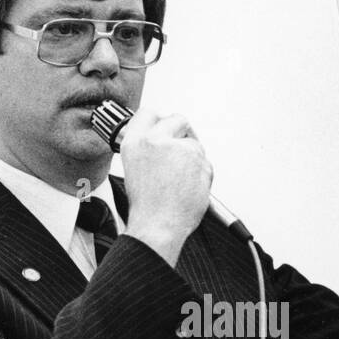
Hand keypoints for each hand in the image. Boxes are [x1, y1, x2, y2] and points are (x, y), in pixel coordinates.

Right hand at [119, 107, 211, 267]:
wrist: (158, 225)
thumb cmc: (146, 205)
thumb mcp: (133, 168)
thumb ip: (147, 148)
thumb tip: (163, 137)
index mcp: (135, 141)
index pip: (148, 113)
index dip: (159, 119)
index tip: (165, 127)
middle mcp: (157, 140)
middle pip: (178, 119)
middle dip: (183, 132)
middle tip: (180, 150)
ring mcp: (180, 149)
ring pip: (195, 144)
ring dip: (192, 158)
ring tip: (179, 181)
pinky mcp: (200, 161)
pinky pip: (205, 163)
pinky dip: (201, 174)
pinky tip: (187, 188)